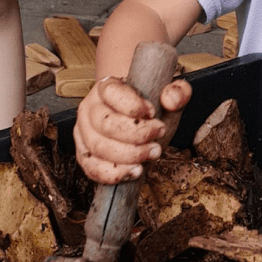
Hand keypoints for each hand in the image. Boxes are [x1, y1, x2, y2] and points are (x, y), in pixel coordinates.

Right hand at [74, 76, 191, 183]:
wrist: (139, 126)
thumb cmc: (150, 111)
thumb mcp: (167, 99)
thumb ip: (177, 93)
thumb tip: (171, 99)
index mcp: (107, 87)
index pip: (113, 93)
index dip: (134, 106)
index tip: (153, 113)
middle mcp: (90, 108)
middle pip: (106, 123)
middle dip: (137, 134)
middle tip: (159, 134)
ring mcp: (84, 132)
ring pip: (99, 147)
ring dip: (130, 155)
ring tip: (153, 152)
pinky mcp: (85, 155)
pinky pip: (92, 168)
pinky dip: (114, 174)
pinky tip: (135, 170)